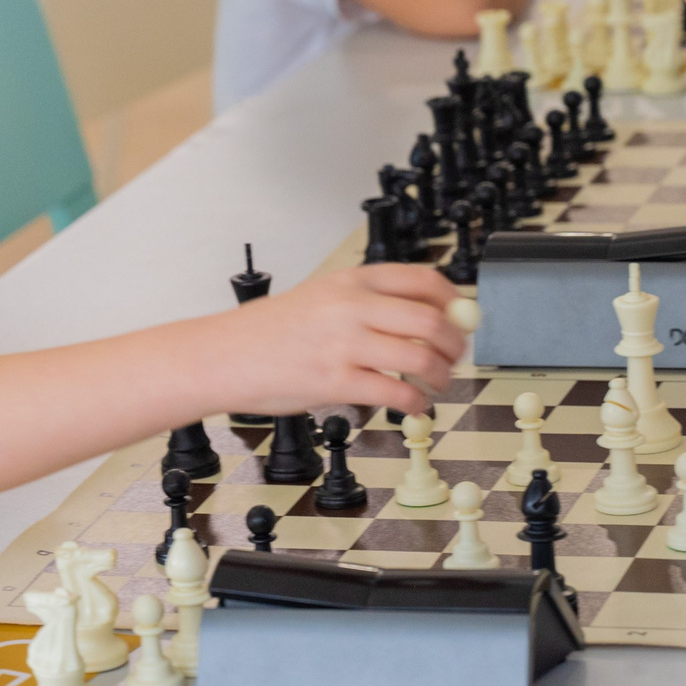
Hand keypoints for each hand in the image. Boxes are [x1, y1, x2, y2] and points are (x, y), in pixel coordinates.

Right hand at [219, 264, 467, 415]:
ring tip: (437, 384)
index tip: (462, 317)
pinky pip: (396, 393)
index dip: (454, 301)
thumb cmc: (269, 331)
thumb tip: (427, 315)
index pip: (423, 280)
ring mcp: (344, 344)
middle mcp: (351, 307)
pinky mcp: (335, 382)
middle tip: (455, 357)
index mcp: (351, 281)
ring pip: (421, 357)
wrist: (223, 356)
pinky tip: (412, 405)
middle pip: (431, 320)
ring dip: (441, 376)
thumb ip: (368, 302)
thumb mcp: (321, 296)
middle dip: (456, 345)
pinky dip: (416, 402)